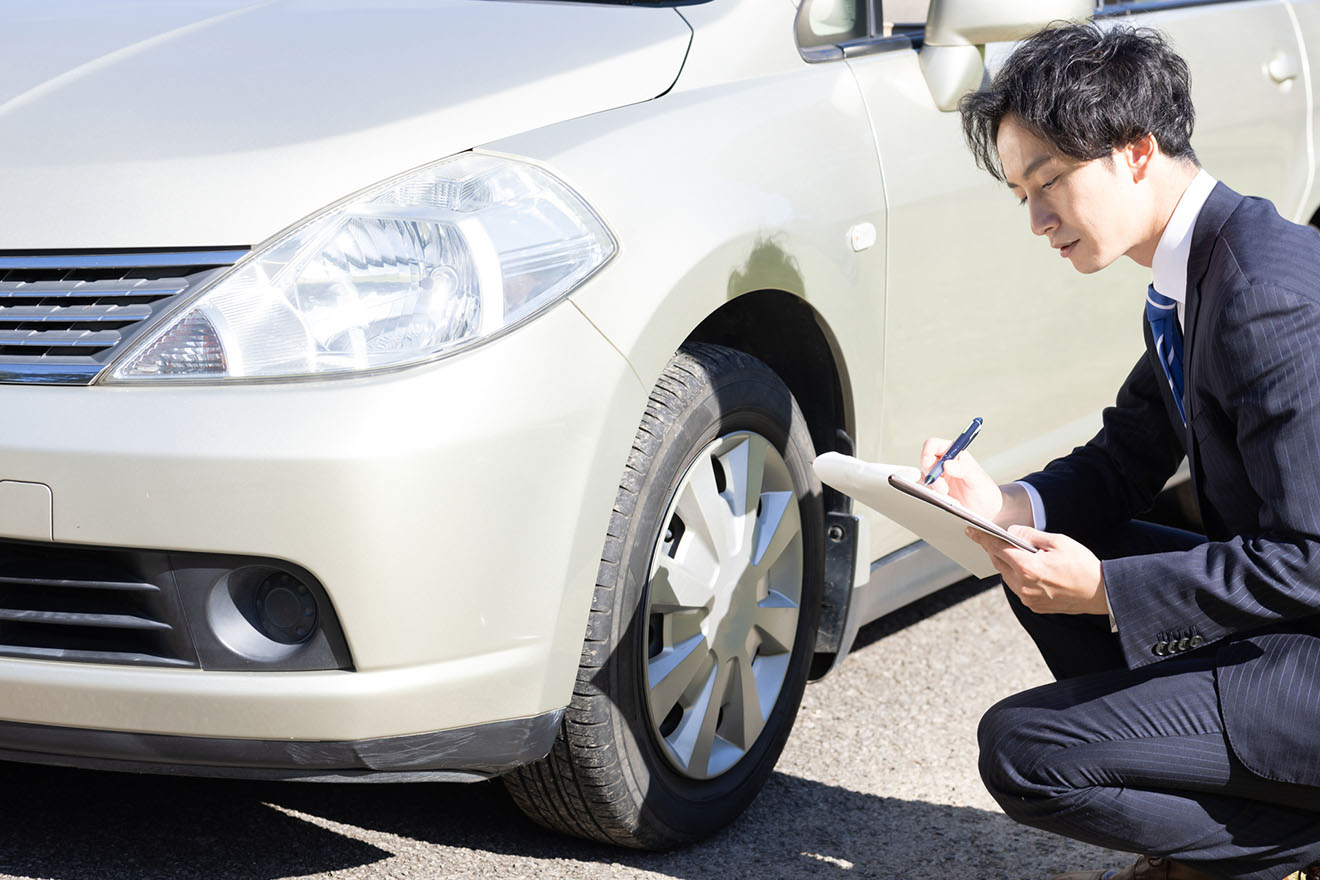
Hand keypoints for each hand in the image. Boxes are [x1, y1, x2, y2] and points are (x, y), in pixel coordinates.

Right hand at [920, 436, 1004, 520]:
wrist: (987, 510)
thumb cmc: (985, 491)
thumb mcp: (978, 479)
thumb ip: (964, 470)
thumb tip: (947, 464)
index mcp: (955, 453)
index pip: (934, 445)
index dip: (927, 451)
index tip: (929, 462)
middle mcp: (944, 463)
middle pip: (926, 461)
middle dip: (931, 474)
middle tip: (942, 487)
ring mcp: (939, 478)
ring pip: (925, 477)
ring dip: (933, 486)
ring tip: (947, 495)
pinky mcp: (936, 491)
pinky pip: (926, 490)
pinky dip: (932, 495)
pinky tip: (945, 499)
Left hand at [965, 525, 1108, 615]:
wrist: (1101, 592)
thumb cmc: (1081, 564)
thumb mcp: (1057, 541)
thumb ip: (1030, 535)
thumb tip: (1010, 531)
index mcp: (1028, 568)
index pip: (997, 548)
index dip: (982, 538)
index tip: (970, 530)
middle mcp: (1023, 586)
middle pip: (1000, 563)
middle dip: (997, 550)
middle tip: (996, 538)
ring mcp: (1028, 599)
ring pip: (1007, 577)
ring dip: (1008, 564)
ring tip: (1016, 553)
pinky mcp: (1034, 606)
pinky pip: (1018, 588)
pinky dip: (1019, 577)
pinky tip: (1030, 569)